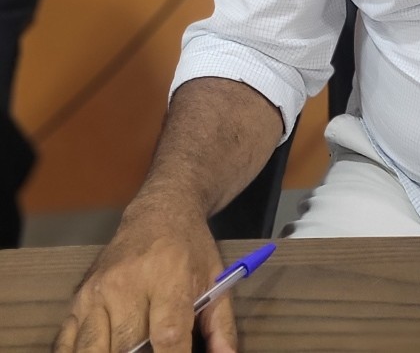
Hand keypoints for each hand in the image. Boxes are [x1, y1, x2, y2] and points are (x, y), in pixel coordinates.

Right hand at [52, 196, 237, 352]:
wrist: (158, 212)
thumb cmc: (189, 249)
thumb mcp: (216, 279)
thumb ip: (221, 326)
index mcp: (168, 275)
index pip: (167, 336)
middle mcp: (127, 283)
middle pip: (127, 348)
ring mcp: (96, 291)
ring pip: (91, 351)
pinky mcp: (76, 299)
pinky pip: (66, 344)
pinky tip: (102, 350)